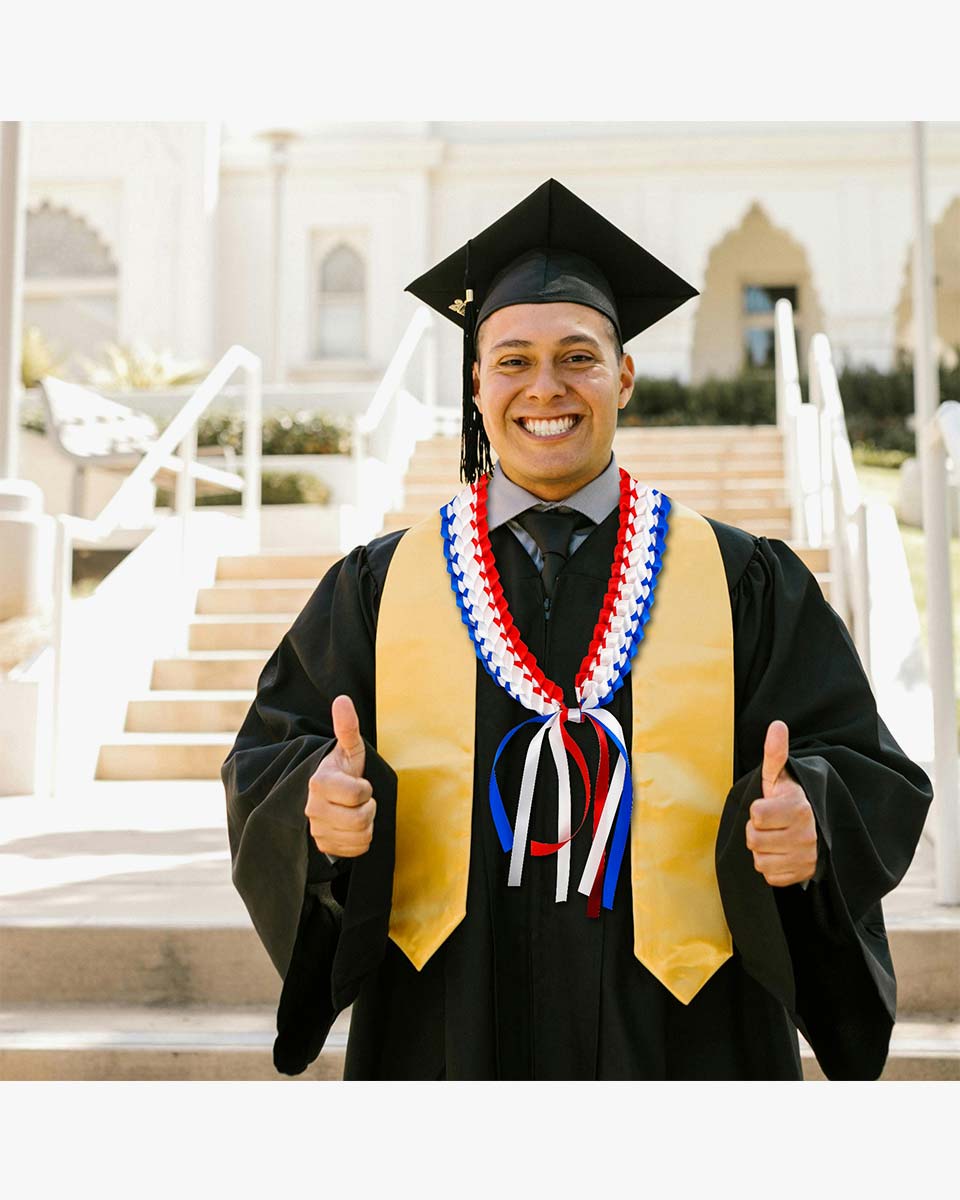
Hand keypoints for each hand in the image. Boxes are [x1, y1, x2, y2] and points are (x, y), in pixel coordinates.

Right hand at [305, 694, 375, 857]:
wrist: (328, 798)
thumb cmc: (343, 771)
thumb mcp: (349, 750)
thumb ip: (348, 727)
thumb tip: (343, 699)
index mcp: (319, 782)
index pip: (358, 793)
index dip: (366, 789)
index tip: (359, 784)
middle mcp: (312, 808)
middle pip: (360, 819)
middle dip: (368, 808)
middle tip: (360, 800)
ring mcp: (316, 829)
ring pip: (360, 836)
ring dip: (366, 824)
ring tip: (356, 812)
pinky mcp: (323, 846)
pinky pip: (356, 850)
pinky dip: (361, 840)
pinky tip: (353, 828)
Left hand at [745, 719, 817, 886]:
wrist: (817, 829)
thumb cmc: (789, 800)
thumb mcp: (780, 777)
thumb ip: (775, 754)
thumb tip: (777, 725)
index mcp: (799, 808)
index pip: (757, 815)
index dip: (756, 811)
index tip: (768, 807)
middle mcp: (806, 835)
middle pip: (754, 840)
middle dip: (756, 831)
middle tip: (770, 825)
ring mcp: (805, 858)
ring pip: (759, 860)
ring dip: (762, 850)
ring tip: (775, 838)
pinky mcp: (801, 876)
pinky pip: (769, 876)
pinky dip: (771, 867)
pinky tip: (780, 854)